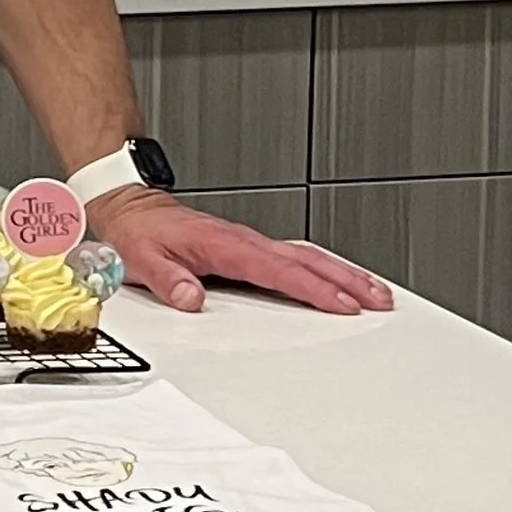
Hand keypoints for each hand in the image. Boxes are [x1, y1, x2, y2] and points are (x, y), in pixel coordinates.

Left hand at [87, 190, 391, 317]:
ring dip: (343, 273)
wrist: (132, 207)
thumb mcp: (140, 259)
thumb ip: (166, 280)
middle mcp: (244, 241)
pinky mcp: (251, 248)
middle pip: (307, 260)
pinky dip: (324, 268)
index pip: (278, 269)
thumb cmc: (139, 233)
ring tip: (375, 292)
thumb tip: (189, 298)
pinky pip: (297, 257)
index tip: (342, 304)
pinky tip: (338, 280)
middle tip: (379, 300)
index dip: (313, 288)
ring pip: (308, 256)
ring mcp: (251, 243)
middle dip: (346, 280)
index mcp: (224, 245)